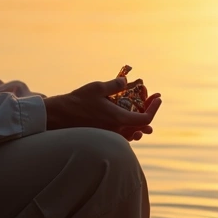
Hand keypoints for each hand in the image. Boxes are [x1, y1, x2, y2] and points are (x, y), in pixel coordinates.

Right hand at [43, 76, 162, 140]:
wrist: (59, 117)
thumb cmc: (77, 101)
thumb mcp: (97, 88)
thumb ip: (114, 85)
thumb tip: (126, 81)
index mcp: (117, 119)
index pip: (145, 119)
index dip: (154, 108)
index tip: (158, 98)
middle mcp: (115, 131)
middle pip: (141, 126)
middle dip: (150, 112)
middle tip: (153, 99)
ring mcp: (109, 135)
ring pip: (132, 132)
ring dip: (141, 121)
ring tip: (145, 109)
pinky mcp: (102, 136)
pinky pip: (122, 135)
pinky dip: (130, 127)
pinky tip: (129, 118)